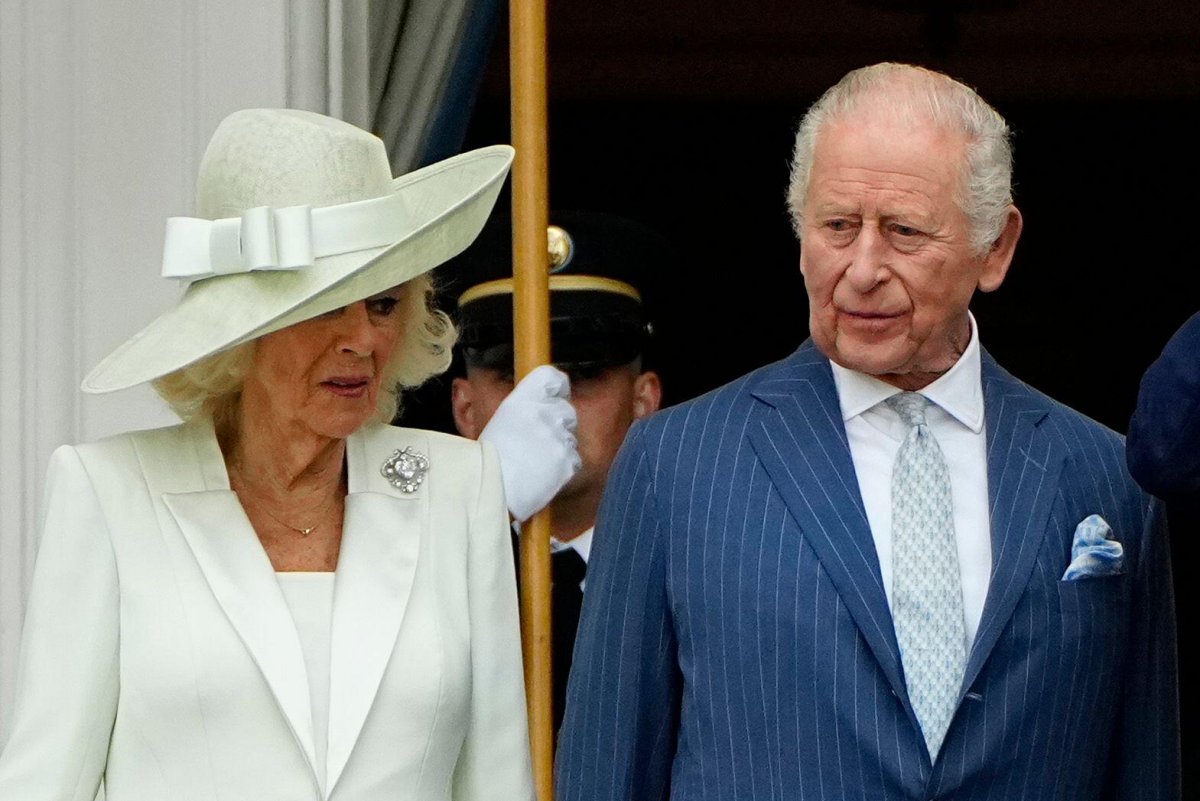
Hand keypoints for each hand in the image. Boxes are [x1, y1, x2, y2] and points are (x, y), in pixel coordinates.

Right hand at [479, 365, 580, 521]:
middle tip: (538, 438)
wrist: (493, 491)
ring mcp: (560, 437)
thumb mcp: (497, 418)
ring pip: (570, 435)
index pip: (554, 378)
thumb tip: (539, 399)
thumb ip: (523, 405)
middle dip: (557, 421)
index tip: (552, 397)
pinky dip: (563, 465)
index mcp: (524, 398)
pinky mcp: (569, 461)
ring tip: (536, 459)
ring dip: (559, 444)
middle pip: (566, 409)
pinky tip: (544, 472)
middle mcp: (545, 413)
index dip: (555, 388)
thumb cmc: (488, 457)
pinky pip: (574, 458)